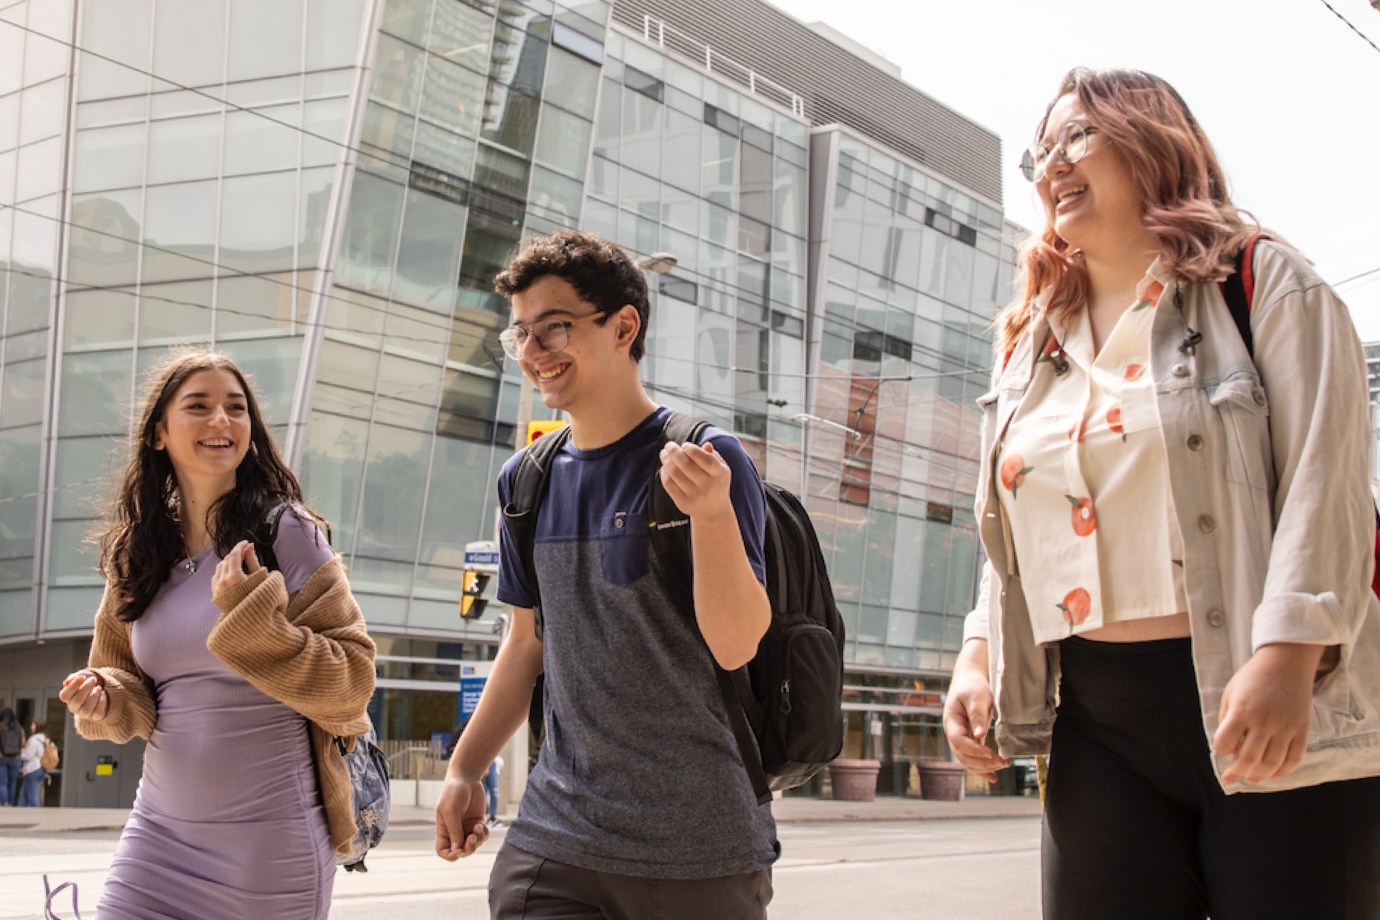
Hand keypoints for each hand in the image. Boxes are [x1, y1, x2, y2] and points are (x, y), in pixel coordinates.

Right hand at [59, 670, 108, 721]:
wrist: (103, 688)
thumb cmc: (88, 682)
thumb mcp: (82, 676)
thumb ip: (73, 678)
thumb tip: (66, 682)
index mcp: (68, 698)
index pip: (65, 695)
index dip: (73, 686)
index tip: (83, 677)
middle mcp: (74, 707)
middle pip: (76, 701)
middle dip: (86, 688)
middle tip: (93, 679)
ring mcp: (84, 713)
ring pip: (86, 709)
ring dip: (94, 695)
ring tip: (99, 688)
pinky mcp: (95, 716)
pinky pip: (97, 712)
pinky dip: (102, 701)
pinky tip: (103, 694)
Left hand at [211, 540, 260, 597]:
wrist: (251, 618)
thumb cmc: (259, 598)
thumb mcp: (258, 578)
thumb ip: (252, 560)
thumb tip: (249, 547)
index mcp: (234, 577)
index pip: (234, 555)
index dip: (240, 546)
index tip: (246, 543)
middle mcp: (222, 582)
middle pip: (226, 560)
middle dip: (236, 554)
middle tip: (246, 551)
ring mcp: (217, 589)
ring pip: (220, 567)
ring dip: (229, 561)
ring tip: (239, 561)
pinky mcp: (215, 594)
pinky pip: (216, 577)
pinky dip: (223, 571)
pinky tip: (231, 571)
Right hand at [435, 774, 490, 859]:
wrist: (466, 777)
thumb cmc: (453, 792)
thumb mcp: (450, 811)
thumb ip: (454, 830)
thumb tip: (457, 850)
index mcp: (443, 830)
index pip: (443, 850)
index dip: (449, 855)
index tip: (458, 852)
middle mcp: (455, 831)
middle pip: (460, 850)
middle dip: (468, 849)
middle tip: (473, 838)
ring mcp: (467, 827)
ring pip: (473, 845)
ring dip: (478, 840)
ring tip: (478, 827)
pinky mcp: (478, 822)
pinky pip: (482, 836)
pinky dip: (484, 834)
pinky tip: (483, 824)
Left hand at [659, 441, 731, 520]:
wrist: (713, 510)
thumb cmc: (715, 482)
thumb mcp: (720, 468)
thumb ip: (713, 455)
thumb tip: (705, 445)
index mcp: (720, 474)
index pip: (705, 459)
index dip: (692, 449)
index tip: (684, 445)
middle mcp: (708, 486)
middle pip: (686, 465)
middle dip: (674, 452)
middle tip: (669, 445)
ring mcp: (695, 496)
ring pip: (675, 473)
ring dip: (666, 461)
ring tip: (664, 454)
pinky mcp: (683, 503)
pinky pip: (669, 484)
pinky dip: (664, 473)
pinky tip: (665, 467)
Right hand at [943, 642, 1007, 781]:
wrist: (970, 679)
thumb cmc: (972, 685)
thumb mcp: (976, 697)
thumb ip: (977, 715)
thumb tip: (980, 735)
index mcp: (951, 721)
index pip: (958, 741)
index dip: (974, 750)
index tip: (991, 754)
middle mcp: (953, 732)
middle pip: (961, 755)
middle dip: (981, 762)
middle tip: (1002, 762)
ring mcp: (960, 737)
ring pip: (966, 759)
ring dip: (982, 767)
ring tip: (1001, 766)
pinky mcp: (969, 739)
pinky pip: (972, 757)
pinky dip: (981, 768)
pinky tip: (992, 776)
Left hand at [1213, 642, 1321, 784]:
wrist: (1285, 663)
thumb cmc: (1252, 678)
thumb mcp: (1231, 693)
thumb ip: (1227, 720)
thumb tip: (1229, 749)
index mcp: (1242, 711)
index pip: (1225, 742)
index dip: (1221, 749)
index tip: (1221, 750)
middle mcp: (1264, 721)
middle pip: (1249, 758)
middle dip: (1237, 772)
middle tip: (1231, 778)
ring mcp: (1285, 727)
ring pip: (1272, 762)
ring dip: (1259, 775)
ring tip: (1250, 778)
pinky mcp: (1302, 729)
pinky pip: (1295, 757)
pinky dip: (1284, 770)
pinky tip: (1274, 774)